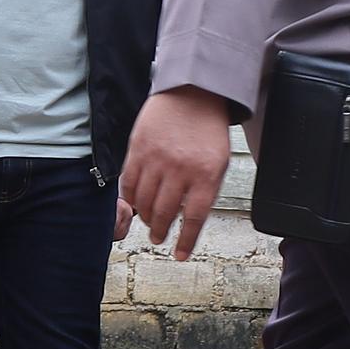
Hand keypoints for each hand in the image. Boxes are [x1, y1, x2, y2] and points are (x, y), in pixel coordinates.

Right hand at [117, 85, 235, 259]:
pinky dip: (132, 197)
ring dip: (147, 217)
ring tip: (150, 222)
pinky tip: (136, 202)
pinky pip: (130, 182)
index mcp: (207, 174)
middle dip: (161, 231)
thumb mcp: (219, 161)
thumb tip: (189, 218)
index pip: (194, 218)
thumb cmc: (208, 130)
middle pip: (166, 213)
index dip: (186, 241)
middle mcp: (181, 169)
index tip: (179, 255)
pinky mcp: (139, 149)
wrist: (193, 93)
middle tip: (159, 238)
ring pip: (146, 201)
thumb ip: (206, 190)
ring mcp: (157, 159)